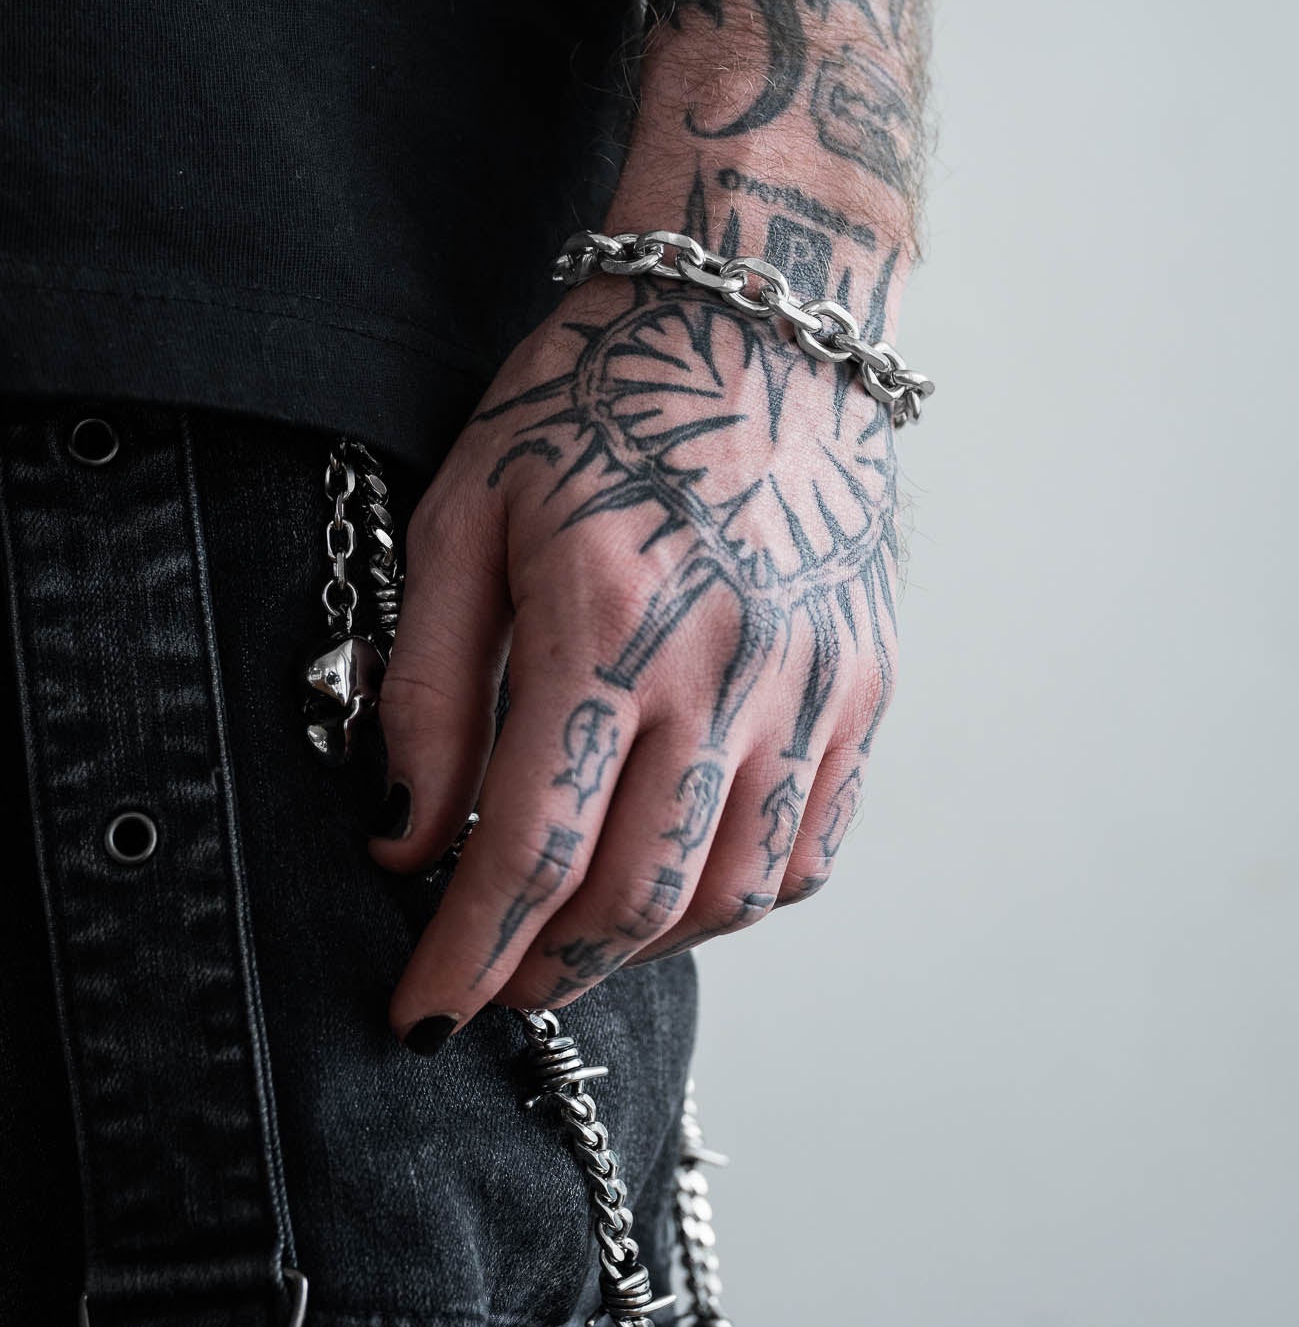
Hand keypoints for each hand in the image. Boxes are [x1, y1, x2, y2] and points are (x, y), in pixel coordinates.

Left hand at [373, 275, 900, 1041]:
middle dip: (548, 974)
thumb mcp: (468, 511)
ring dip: (642, 948)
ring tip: (578, 943)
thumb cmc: (596, 396)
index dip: (465, 953)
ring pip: (733, 889)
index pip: (528, 845)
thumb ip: (427, 681)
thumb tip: (403, 828)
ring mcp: (812, 678)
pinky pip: (814, 842)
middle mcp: (726, 663)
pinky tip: (684, 886)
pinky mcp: (866, 678)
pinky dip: (741, 898)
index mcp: (609, 618)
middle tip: (493, 991)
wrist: (755, 312)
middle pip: (636, 895)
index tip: (421, 1014)